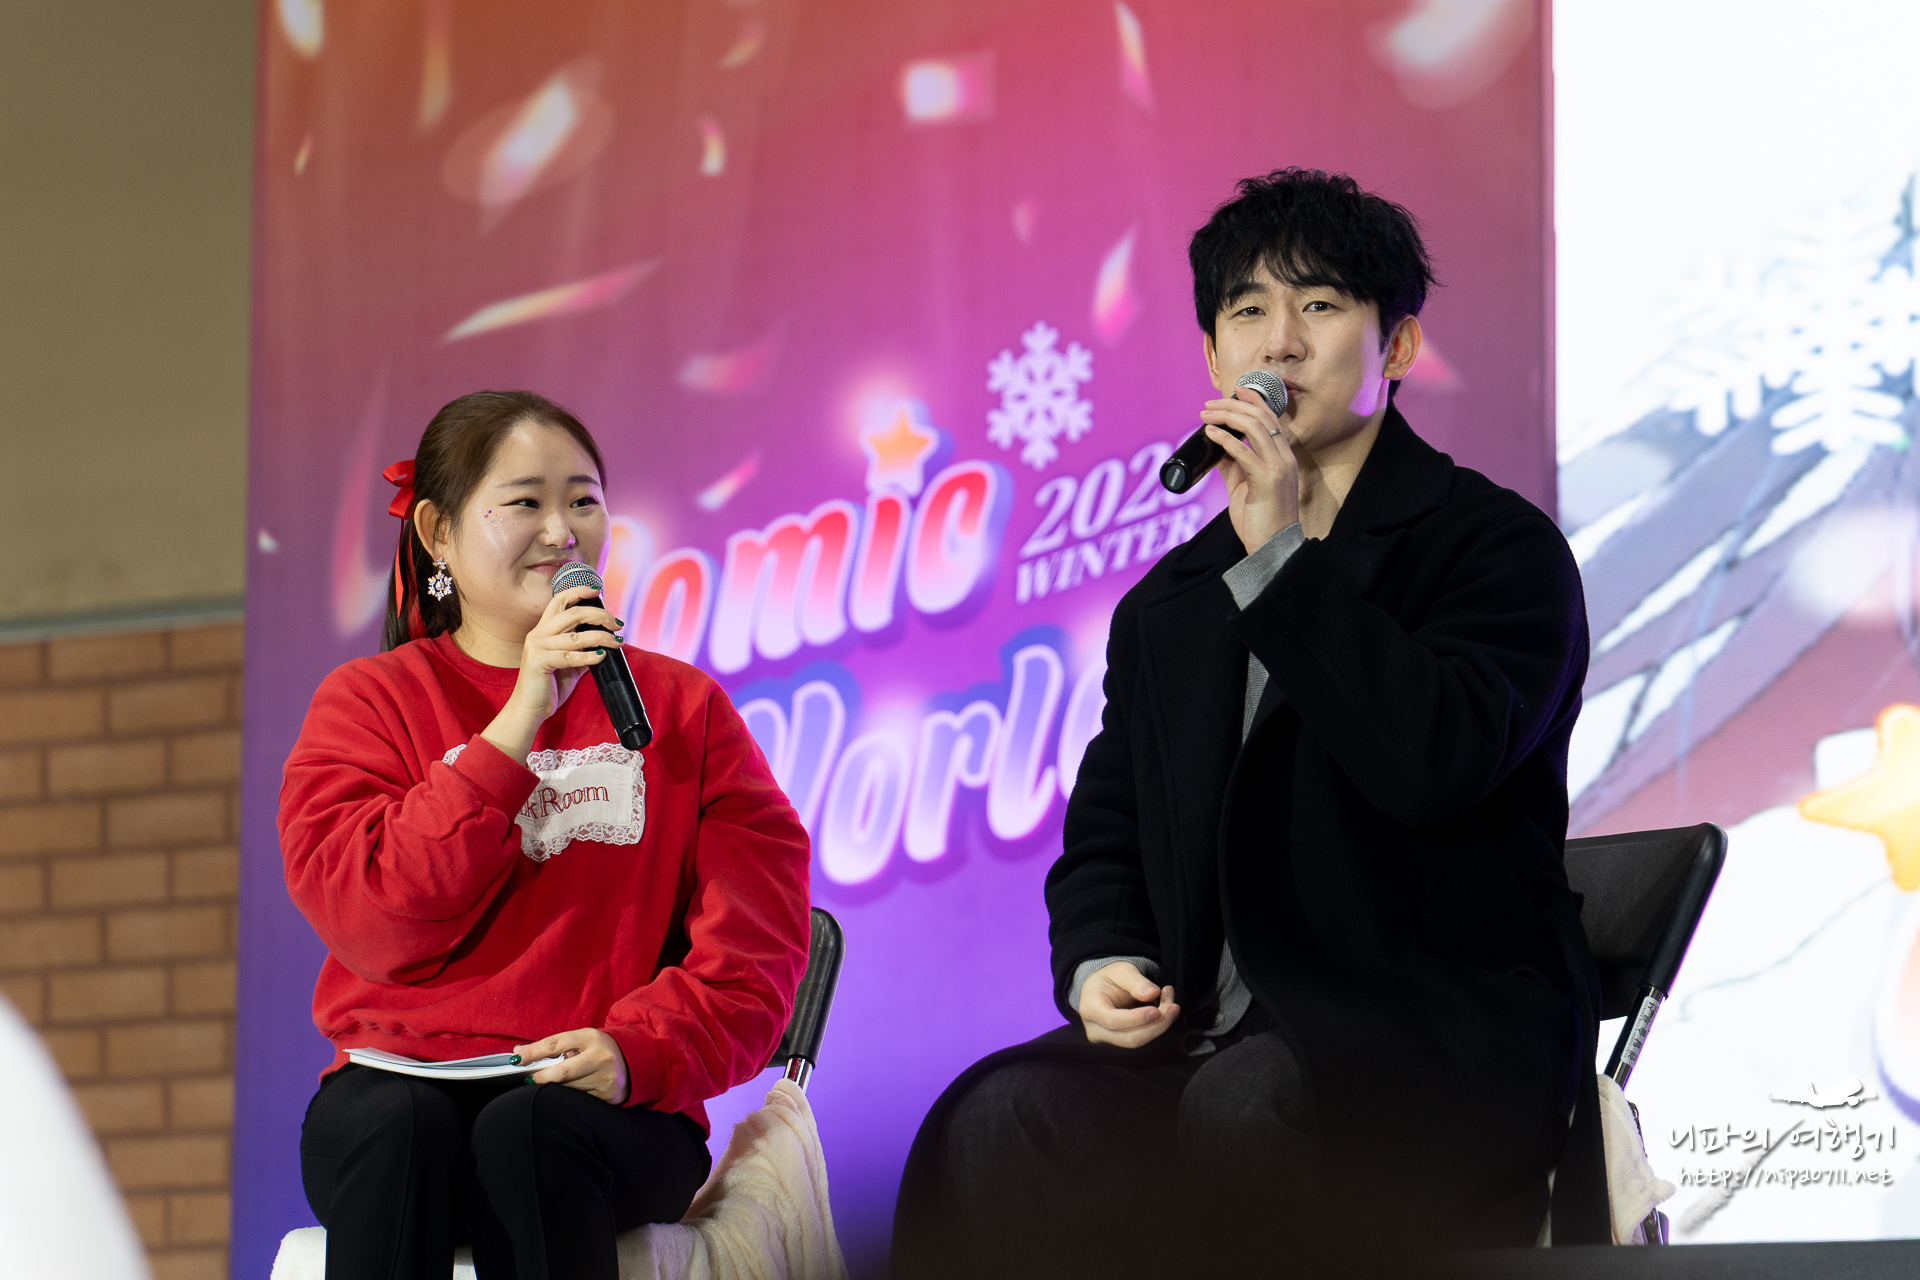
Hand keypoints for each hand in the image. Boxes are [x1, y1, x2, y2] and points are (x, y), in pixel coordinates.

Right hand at [481, 585, 621, 760]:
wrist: (530, 709)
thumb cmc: (549, 686)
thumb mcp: (570, 664)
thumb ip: (582, 650)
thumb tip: (606, 641)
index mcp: (543, 630)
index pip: (559, 601)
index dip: (578, 591)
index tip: (598, 590)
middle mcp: (538, 634)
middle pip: (572, 613)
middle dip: (599, 615)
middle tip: (617, 623)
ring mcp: (537, 647)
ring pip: (576, 635)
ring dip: (602, 637)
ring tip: (618, 641)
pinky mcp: (539, 661)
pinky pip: (570, 656)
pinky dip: (589, 656)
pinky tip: (602, 656)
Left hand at [513, 1027, 630, 1104]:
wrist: (633, 1063)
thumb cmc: (598, 1050)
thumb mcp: (581, 1040)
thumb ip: (553, 1046)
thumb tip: (519, 1052)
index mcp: (591, 1038)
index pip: (556, 1044)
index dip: (533, 1052)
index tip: (516, 1058)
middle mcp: (600, 1057)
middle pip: (561, 1071)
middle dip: (540, 1077)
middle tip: (529, 1079)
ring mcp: (605, 1078)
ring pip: (568, 1088)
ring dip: (553, 1088)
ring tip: (549, 1083)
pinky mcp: (607, 1096)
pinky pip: (578, 1099)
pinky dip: (568, 1096)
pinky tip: (567, 1092)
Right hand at [1077, 961, 1178, 1048]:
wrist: (1101, 988)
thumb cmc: (1109, 978)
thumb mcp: (1122, 970)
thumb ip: (1136, 981)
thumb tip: (1153, 993)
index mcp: (1090, 1008)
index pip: (1113, 1021)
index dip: (1137, 1019)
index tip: (1158, 1011)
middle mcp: (1095, 1030)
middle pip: (1129, 1038)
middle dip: (1156, 1025)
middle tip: (1174, 1007)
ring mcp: (1106, 1040)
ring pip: (1137, 1041)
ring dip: (1159, 1026)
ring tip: (1172, 1006)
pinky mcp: (1119, 1043)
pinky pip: (1140, 1039)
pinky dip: (1156, 1027)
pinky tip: (1165, 1012)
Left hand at [1202, 385, 1300, 554]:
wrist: (1271, 548)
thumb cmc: (1260, 519)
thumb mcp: (1244, 486)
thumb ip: (1234, 465)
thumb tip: (1217, 447)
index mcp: (1282, 457)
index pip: (1271, 419)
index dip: (1254, 401)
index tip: (1235, 390)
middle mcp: (1284, 458)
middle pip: (1261, 418)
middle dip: (1233, 405)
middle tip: (1209, 404)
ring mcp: (1278, 468)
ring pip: (1255, 428)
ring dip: (1227, 417)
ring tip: (1206, 415)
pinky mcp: (1267, 481)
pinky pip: (1244, 453)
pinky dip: (1225, 439)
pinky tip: (1211, 433)